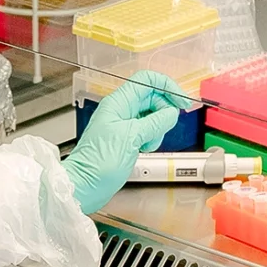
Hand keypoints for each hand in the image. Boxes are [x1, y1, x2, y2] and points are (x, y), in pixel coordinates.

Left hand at [63, 68, 189, 211]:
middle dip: (163, 113)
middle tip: (165, 127)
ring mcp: (124, 125)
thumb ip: (155, 122)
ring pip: (152, 116)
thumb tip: (172, 113)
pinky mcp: (127, 139)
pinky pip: (147, 131)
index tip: (181, 100)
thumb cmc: (97, 162)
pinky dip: (151, 139)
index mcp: (118, 103)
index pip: (147, 80)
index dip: (167, 86)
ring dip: (157, 130)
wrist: (85, 185)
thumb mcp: (132, 137)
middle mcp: (121, 110)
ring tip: (147, 144)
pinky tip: (144, 149)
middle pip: (152, 98)